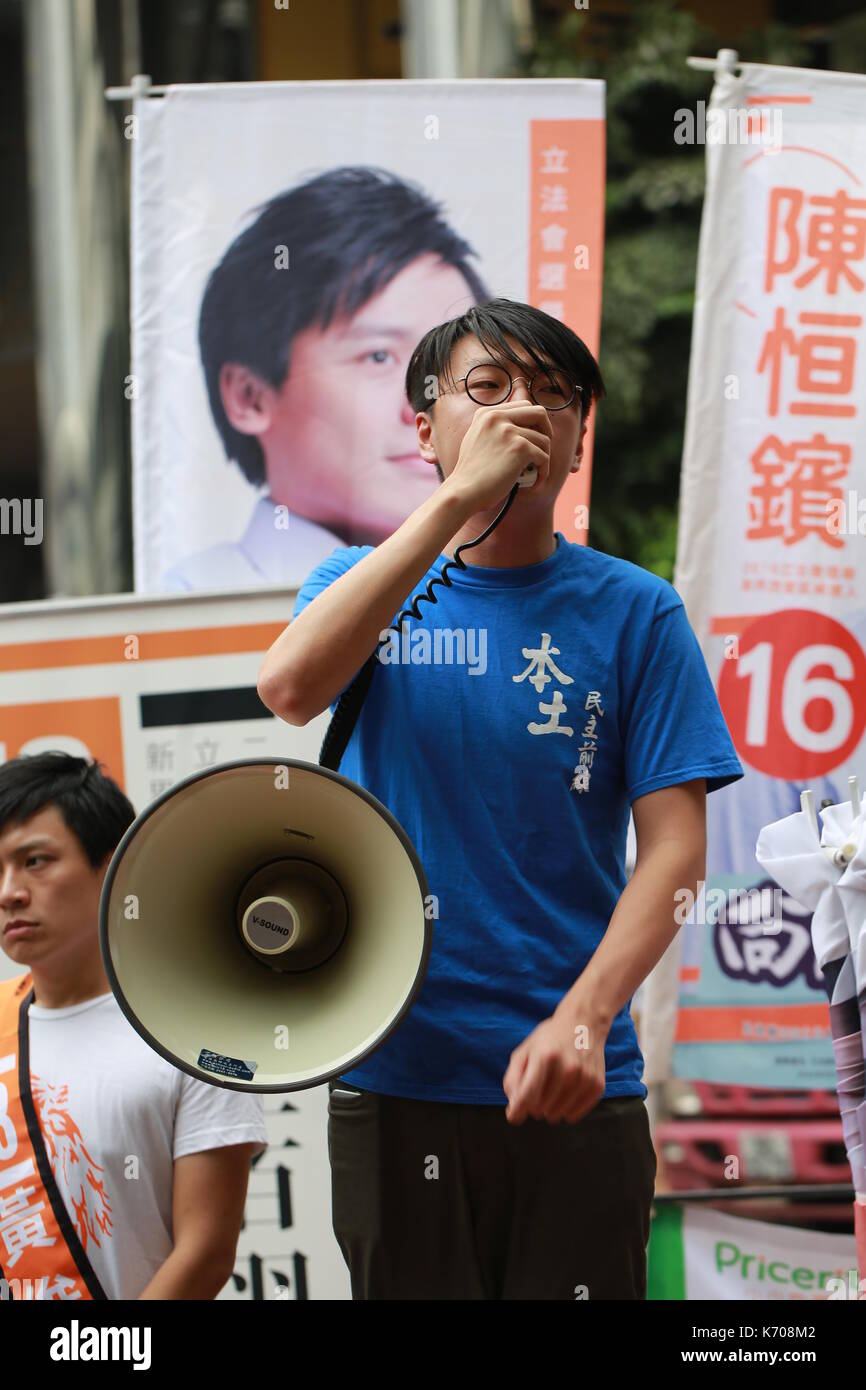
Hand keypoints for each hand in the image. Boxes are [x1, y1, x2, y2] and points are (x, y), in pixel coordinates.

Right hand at [447, 401, 551, 511]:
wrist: (464, 491)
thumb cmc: (471, 474)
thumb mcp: (476, 440)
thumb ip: (494, 429)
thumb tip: (520, 429)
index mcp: (487, 413)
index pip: (523, 406)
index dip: (534, 422)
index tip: (534, 437)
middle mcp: (497, 417)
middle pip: (539, 413)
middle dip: (547, 431)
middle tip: (543, 449)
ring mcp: (509, 431)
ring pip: (544, 440)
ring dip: (543, 459)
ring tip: (534, 473)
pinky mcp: (520, 448)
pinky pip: (544, 457)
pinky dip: (543, 472)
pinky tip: (534, 481)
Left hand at [503, 1006, 607, 1124]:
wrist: (584, 1023)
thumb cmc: (549, 1039)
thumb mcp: (525, 1050)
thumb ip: (513, 1079)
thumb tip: (513, 1110)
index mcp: (545, 1056)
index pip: (527, 1096)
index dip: (517, 1111)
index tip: (513, 1116)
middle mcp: (567, 1068)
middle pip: (539, 1109)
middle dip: (533, 1103)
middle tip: (539, 1086)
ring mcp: (584, 1078)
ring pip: (556, 1115)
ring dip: (550, 1107)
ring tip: (553, 1087)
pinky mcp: (597, 1086)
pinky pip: (572, 1116)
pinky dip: (565, 1109)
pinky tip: (566, 1092)